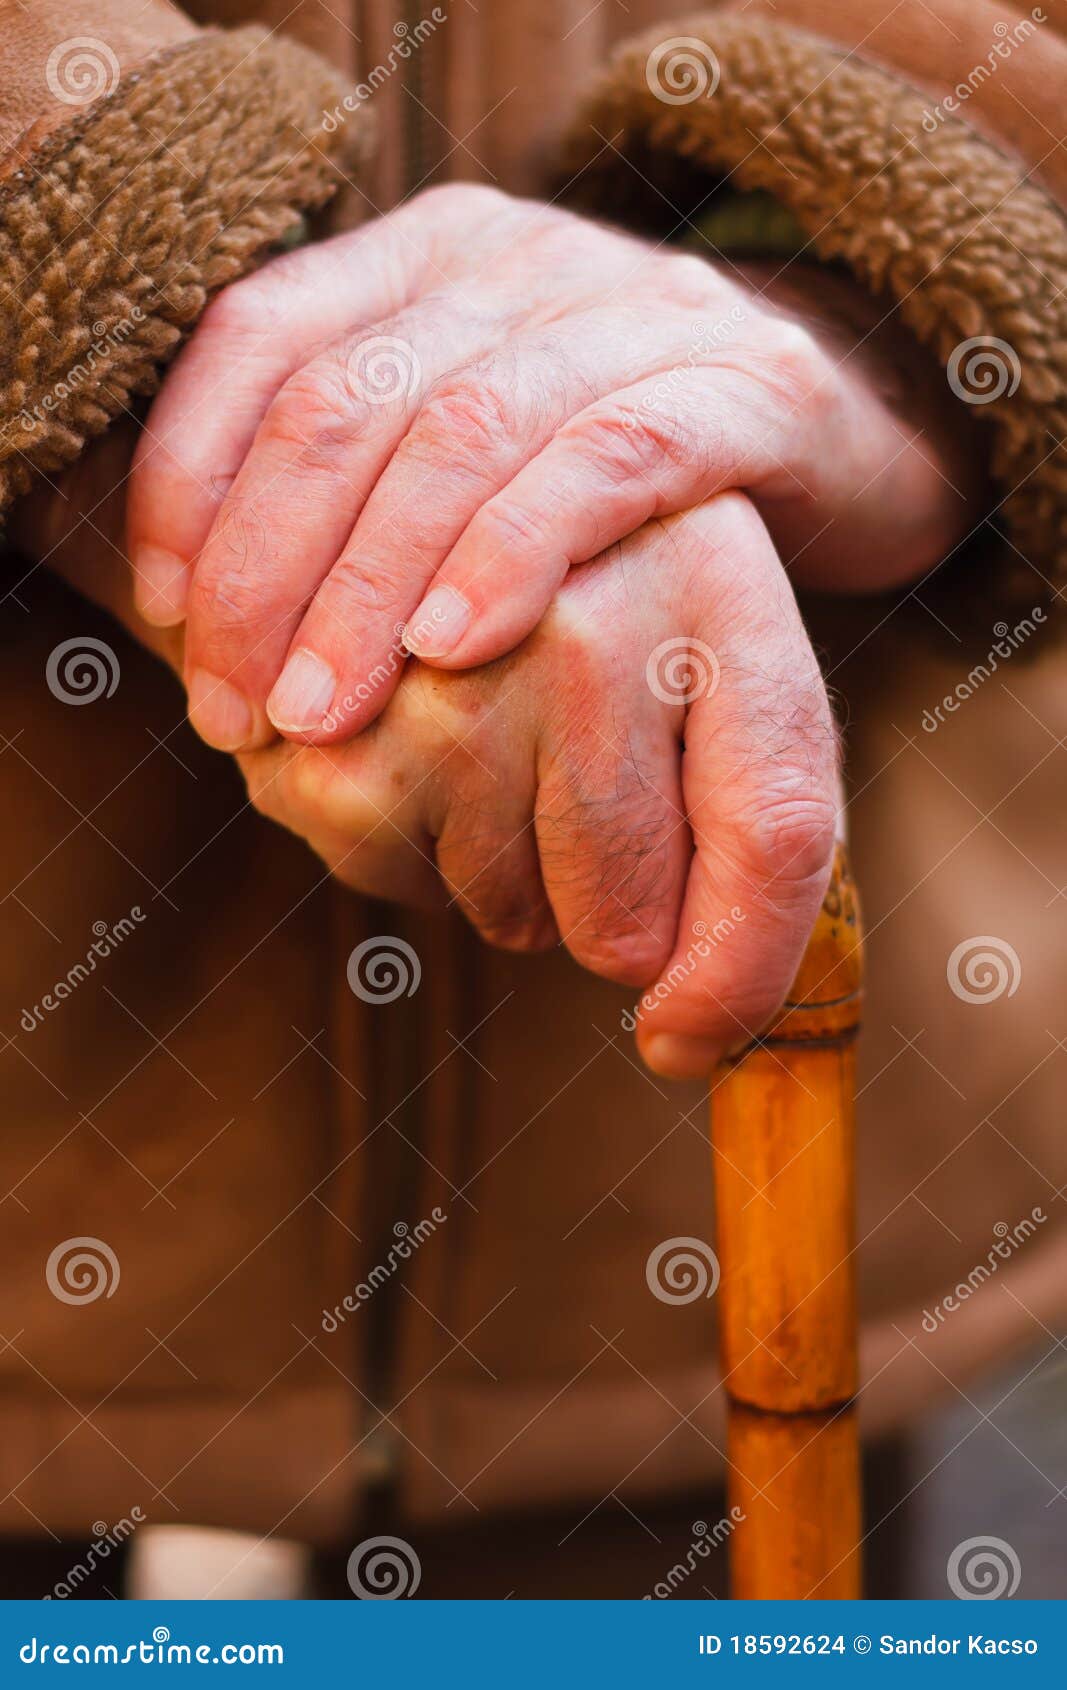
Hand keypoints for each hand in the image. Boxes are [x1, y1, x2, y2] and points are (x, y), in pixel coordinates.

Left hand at [127, 184, 981, 751]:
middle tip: (239, 708)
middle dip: (270, 566)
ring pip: (466, 431)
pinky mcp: (745, 384)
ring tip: (322, 709)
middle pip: (352, 398)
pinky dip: (515, 550)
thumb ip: (354, 491)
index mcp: (430, 256)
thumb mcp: (470, 461)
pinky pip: (608, 461)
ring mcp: (639, 307)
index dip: (191, 478)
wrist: (843, 430)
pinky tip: (456, 646)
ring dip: (373, 583)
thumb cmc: (618, 485)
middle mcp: (523, 257)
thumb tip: (198, 613)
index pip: (264, 334)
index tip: (166, 616)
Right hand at [234, 494, 837, 1077]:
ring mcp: (455, 672)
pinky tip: (397, 734)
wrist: (415, 499)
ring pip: (511, 914)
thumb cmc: (599, 617)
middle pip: (624, 921)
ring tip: (479, 738)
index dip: (739, 978)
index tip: (683, 1041)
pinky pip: (397, 884)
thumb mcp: (712, 681)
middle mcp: (597, 620)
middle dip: (603, 914)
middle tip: (572, 797)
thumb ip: (747, 853)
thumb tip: (677, 1048)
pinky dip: (404, 848)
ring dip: (501, 873)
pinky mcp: (336, 725)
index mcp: (729, 599)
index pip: (770, 836)